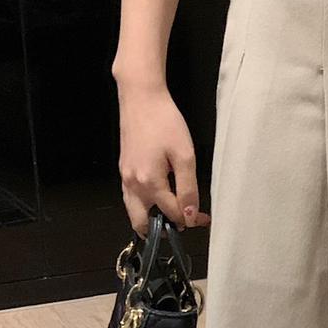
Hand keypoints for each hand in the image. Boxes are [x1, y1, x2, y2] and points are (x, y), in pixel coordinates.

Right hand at [117, 79, 210, 235]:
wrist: (141, 98)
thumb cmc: (165, 122)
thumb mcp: (184, 155)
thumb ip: (187, 188)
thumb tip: (189, 215)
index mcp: (149, 183)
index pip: (171, 214)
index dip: (190, 219)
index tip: (204, 218)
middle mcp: (133, 185)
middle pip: (143, 225)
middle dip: (163, 229)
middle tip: (183, 221)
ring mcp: (125, 179)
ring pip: (134, 214)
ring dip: (152, 219)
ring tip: (173, 211)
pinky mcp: (123, 170)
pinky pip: (130, 199)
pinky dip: (143, 206)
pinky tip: (159, 198)